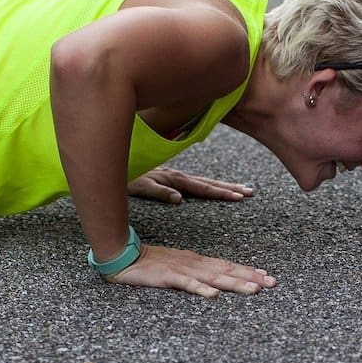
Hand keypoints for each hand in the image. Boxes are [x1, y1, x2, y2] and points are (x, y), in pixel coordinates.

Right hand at [107, 244, 276, 296]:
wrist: (123, 255)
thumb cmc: (151, 264)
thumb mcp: (178, 267)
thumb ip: (196, 273)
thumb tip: (215, 281)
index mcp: (198, 261)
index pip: (228, 266)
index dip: (249, 271)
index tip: (268, 277)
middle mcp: (195, 263)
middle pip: (227, 271)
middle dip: (251, 277)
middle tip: (272, 283)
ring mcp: (182, 270)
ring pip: (214, 277)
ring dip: (235, 283)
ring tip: (253, 290)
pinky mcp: (168, 277)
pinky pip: (187, 284)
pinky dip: (201, 289)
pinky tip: (214, 295)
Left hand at [127, 167, 254, 203]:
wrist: (111, 162)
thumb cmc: (123, 176)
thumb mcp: (138, 185)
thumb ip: (158, 191)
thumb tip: (180, 200)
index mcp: (173, 178)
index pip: (202, 187)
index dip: (221, 192)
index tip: (239, 197)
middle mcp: (177, 176)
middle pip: (208, 183)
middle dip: (230, 188)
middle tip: (250, 192)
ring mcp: (175, 175)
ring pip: (204, 181)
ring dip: (223, 186)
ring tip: (241, 189)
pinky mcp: (170, 177)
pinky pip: (195, 181)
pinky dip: (209, 185)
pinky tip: (216, 188)